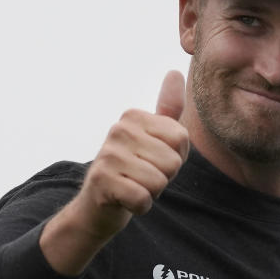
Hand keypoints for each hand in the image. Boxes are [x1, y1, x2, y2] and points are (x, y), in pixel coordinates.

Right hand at [41, 71, 188, 274]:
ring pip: (159, 181)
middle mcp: (118, 129)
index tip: (153, 159)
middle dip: (163, 177)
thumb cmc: (133, 169)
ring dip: (151, 192)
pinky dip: (140, 207)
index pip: (181, 138)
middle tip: (141, 176)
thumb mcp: (153, 138)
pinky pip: (143, 199)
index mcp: (133, 116)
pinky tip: (125, 200)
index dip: (175, 156)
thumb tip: (176, 72)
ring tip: (134, 186)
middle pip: (172, 161)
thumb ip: (168, 109)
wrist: (98, 205)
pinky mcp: (102, 181)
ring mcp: (107, 154)